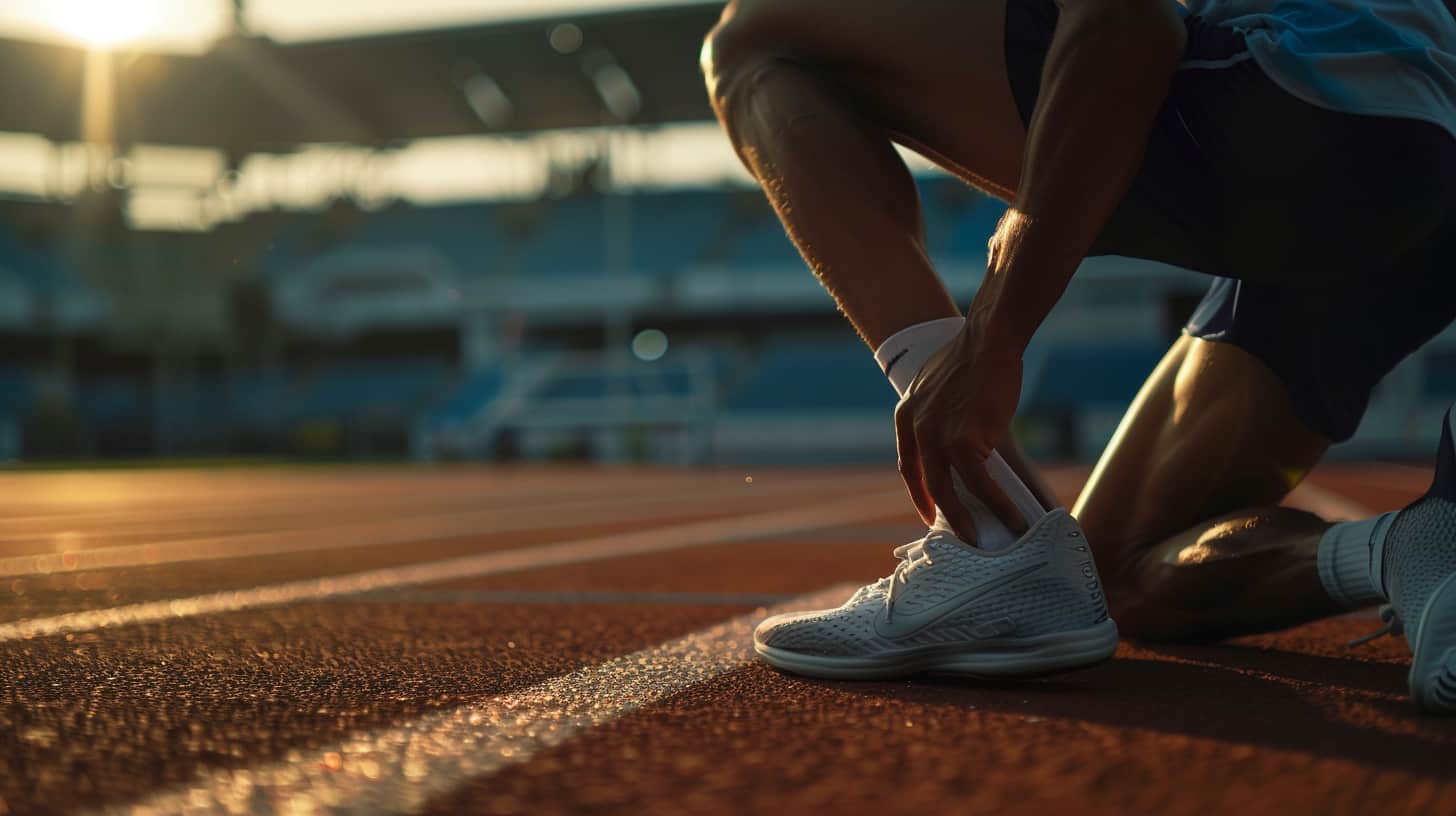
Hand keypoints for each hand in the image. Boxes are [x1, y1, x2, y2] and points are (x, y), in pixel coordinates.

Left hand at [894, 318, 1026, 542]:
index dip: (920, 493)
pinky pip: (980, 483)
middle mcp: (916, 429)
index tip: (929, 512)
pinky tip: (1013, 517)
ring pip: (951, 490)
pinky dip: (997, 504)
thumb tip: (964, 446)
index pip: (909, 466)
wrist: (989, 340)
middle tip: (959, 537)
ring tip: (985, 540)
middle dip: (943, 514)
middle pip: (927, 484)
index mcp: (906, 416)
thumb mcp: (942, 388)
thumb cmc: (975, 360)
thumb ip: (941, 417)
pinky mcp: (964, 440)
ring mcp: (937, 436)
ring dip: (970, 520)